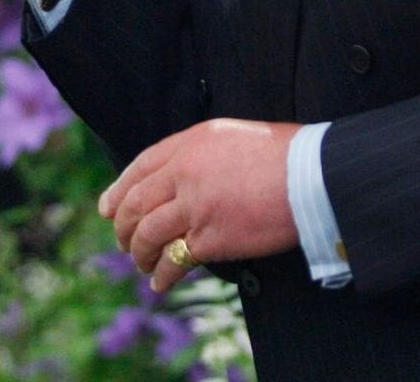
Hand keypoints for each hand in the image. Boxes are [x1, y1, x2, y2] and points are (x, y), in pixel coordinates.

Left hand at [100, 119, 299, 292]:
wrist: (312, 174)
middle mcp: (184, 172)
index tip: (107, 209)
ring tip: (141, 264)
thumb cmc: (284, 154)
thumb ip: (202, 154)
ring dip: (139, 253)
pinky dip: (162, 274)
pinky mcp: (210, 238)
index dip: (118, 190)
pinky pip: (174, 260)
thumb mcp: (233, 137)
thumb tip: (185, 177)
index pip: (140, 166)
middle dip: (123, 226)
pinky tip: (160, 283)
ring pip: (147, 233)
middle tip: (122, 241)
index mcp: (190, 143)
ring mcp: (194, 206)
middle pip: (136, 202)